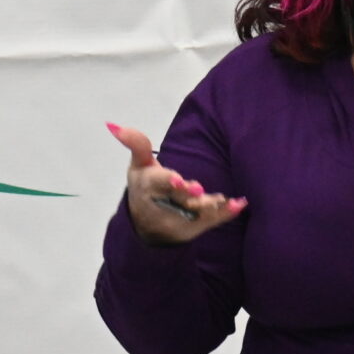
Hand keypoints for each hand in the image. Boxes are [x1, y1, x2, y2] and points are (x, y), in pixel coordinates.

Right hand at [107, 122, 246, 244]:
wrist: (147, 226)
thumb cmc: (145, 188)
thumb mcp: (138, 166)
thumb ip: (137, 145)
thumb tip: (114, 125)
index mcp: (148, 189)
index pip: (157, 185)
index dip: (167, 182)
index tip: (178, 180)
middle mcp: (163, 208)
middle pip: (177, 200)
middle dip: (187, 196)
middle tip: (198, 190)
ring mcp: (179, 221)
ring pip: (196, 213)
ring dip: (211, 206)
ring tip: (227, 200)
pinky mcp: (194, 229)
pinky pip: (211, 222)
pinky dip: (226, 213)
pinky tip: (240, 204)